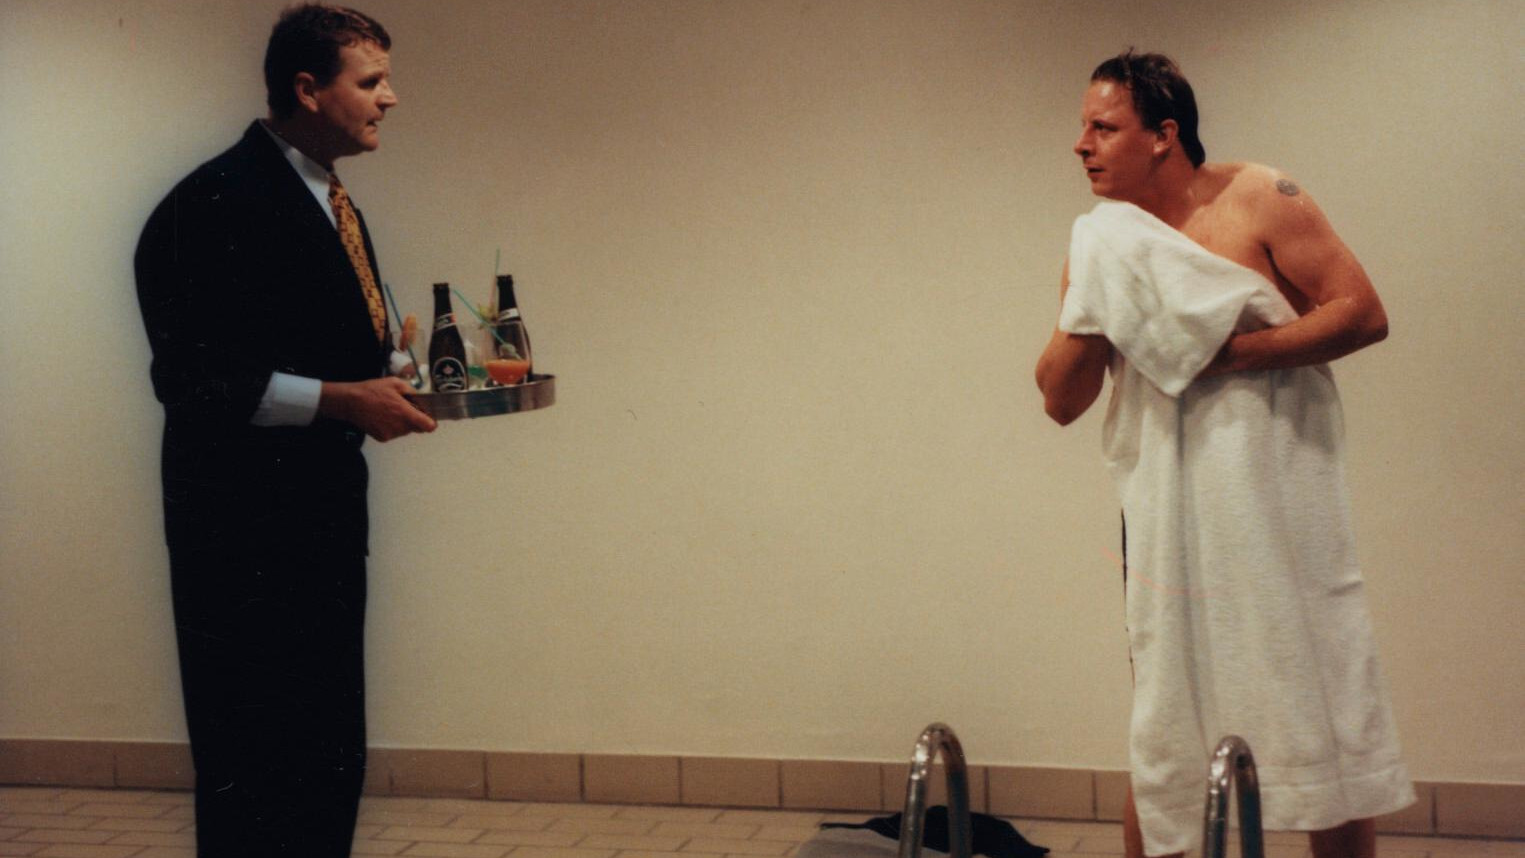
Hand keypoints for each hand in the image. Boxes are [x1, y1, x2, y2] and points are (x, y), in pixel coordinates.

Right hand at [319, 377, 436, 440]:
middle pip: (417, 428)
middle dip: (415, 419)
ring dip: (403, 423)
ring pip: (405, 431)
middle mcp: (399, 426)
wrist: (350, 402)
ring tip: (390, 411)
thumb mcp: (395, 383)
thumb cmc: (372, 391)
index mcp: (405, 413)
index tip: (429, 418)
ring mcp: (391, 434)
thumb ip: (412, 392)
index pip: (428, 426)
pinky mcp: (382, 438)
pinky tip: (383, 417)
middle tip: (404, 408)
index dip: (431, 422)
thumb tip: (420, 399)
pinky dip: (392, 427)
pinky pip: (394, 433)